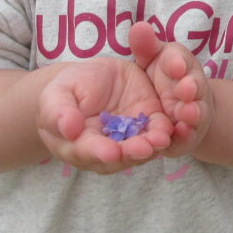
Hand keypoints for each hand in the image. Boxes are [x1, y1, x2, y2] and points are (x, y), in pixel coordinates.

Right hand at [37, 58, 174, 173]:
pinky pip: (158, 129)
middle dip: (132, 153)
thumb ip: (59, 113)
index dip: (100, 152)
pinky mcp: (148, 121)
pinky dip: (167, 130)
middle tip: (143, 148)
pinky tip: (175, 127)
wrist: (92, 76)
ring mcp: (130, 137)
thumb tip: (68, 129)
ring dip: (152, 145)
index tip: (111, 152)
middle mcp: (107, 148)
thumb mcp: (56, 96)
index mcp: (78, 145)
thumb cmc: (67, 90)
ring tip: (161, 139)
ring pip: (142, 147)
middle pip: (119, 156)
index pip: (88, 152)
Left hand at [129, 22, 213, 157]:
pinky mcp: (187, 135)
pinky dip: (186, 134)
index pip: (180, 59)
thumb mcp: (153, 61)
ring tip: (187, 113)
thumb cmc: (164, 80)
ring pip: (194, 111)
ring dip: (192, 111)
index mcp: (180, 65)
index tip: (174, 63)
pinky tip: (181, 133)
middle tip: (186, 88)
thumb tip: (139, 26)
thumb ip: (146, 46)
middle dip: (190, 86)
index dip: (177, 62)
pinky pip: (187, 135)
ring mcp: (192, 111)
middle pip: (193, 85)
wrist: (182, 112)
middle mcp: (191, 87)